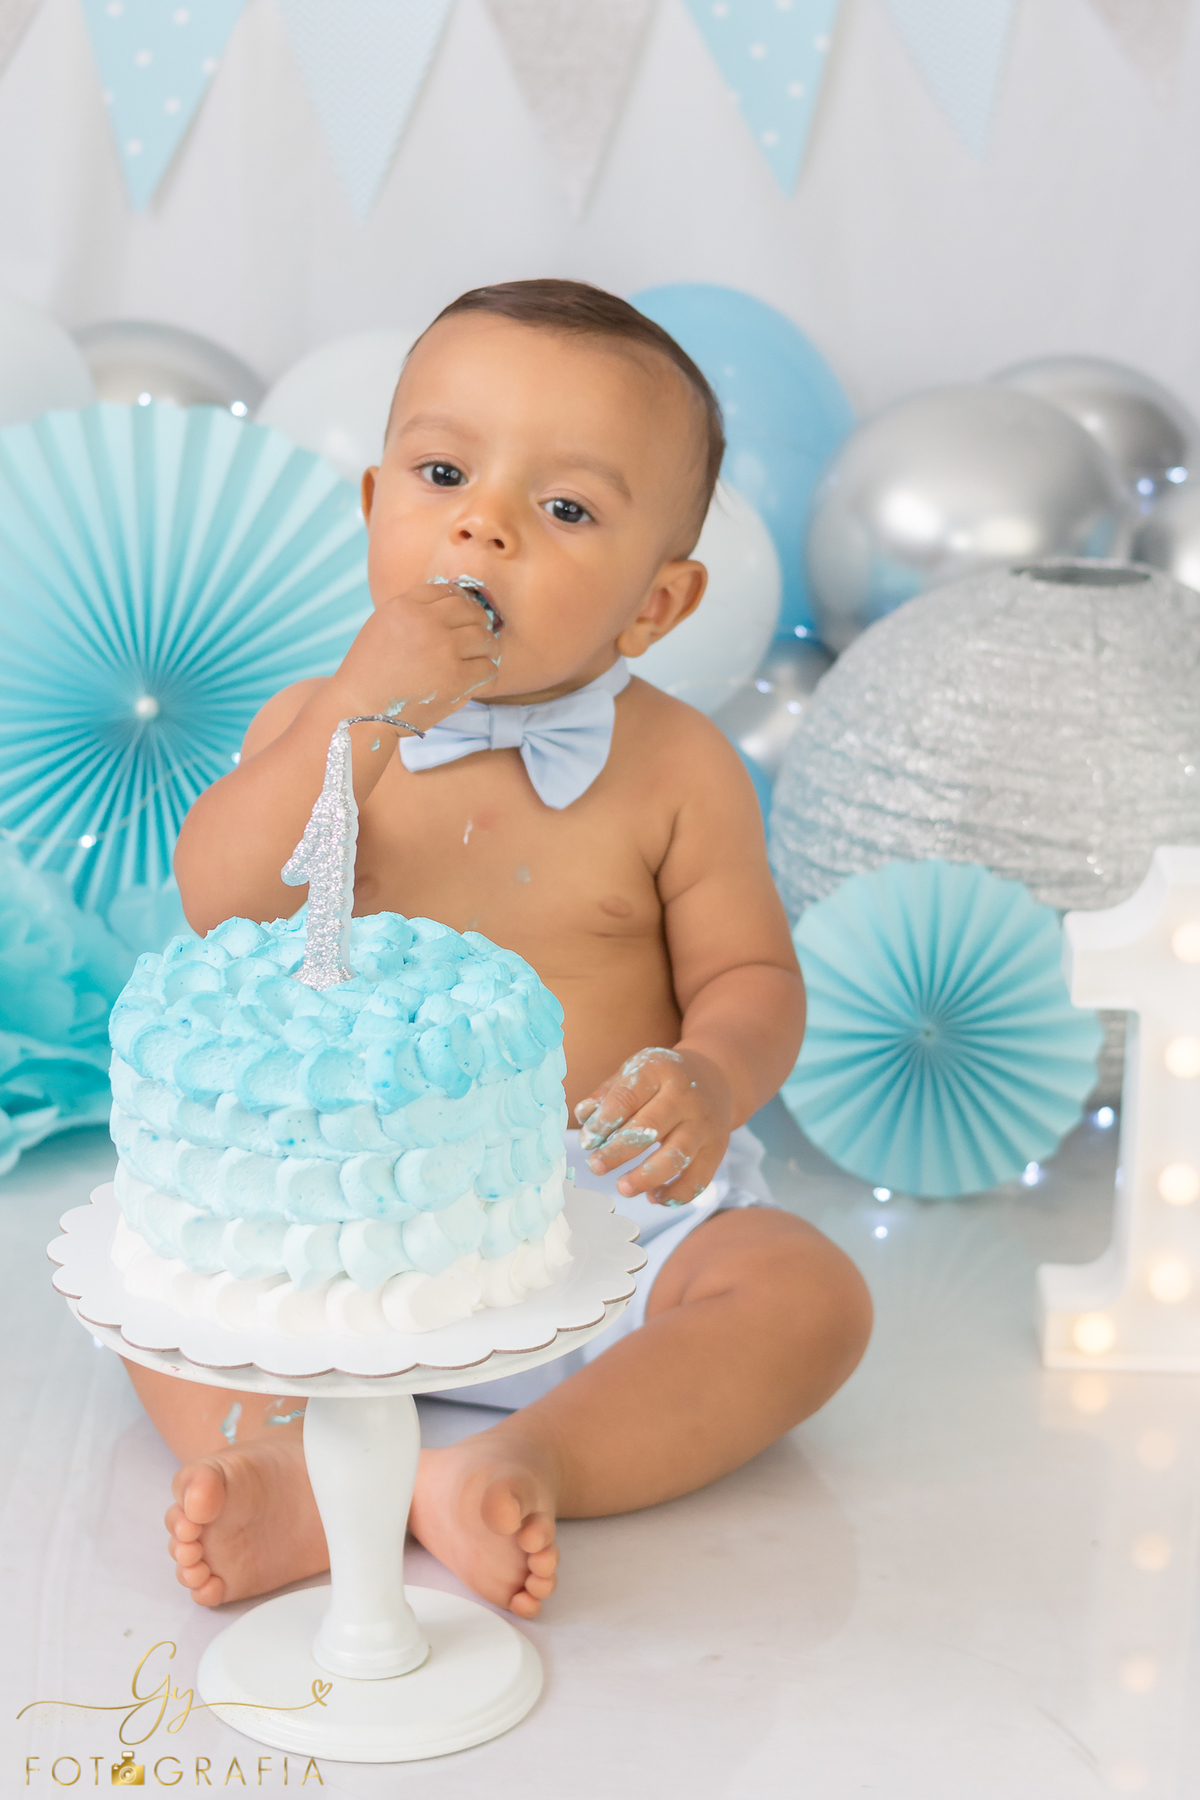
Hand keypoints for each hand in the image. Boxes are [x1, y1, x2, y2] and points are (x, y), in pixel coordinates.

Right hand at [329, 580, 499, 733]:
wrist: (361, 710)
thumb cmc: (370, 672)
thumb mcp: (383, 626)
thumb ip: (414, 612)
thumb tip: (455, 603)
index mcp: (405, 606)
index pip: (447, 591)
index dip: (460, 602)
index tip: (464, 616)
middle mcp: (426, 623)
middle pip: (471, 611)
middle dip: (479, 622)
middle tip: (478, 636)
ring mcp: (443, 650)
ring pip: (485, 638)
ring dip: (487, 648)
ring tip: (482, 657)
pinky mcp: (456, 679)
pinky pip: (488, 668)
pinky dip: (487, 673)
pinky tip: (478, 678)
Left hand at [574, 1047, 731, 1204]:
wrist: (714, 1078)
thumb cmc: (662, 1079)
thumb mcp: (634, 1072)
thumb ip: (607, 1095)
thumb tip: (584, 1119)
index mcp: (659, 1071)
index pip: (626, 1098)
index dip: (603, 1123)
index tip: (587, 1142)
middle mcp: (685, 1097)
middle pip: (649, 1129)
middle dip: (617, 1152)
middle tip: (595, 1167)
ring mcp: (704, 1124)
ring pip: (676, 1157)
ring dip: (646, 1177)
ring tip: (623, 1188)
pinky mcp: (717, 1149)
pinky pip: (698, 1178)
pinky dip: (675, 1194)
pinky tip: (653, 1196)